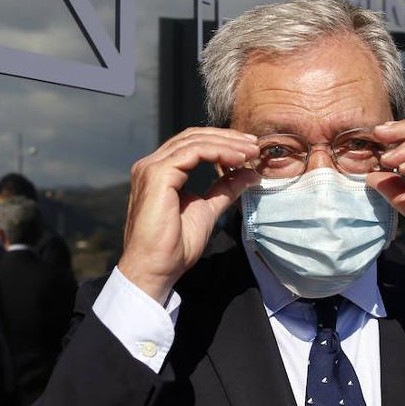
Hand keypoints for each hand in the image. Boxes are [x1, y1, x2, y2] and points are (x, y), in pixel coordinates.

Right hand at [118, 128, 258, 303]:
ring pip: (194, 141)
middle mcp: (150, 165)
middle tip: (254, 144)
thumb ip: (224, 189)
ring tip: (250, 151)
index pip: (191, 145)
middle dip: (227, 138)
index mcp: (158, 173)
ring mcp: (151, 168)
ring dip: (226, 143)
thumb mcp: (206, 211)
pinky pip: (193, 152)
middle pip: (192, 137)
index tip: (248, 150)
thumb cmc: (173, 247)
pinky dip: (218, 152)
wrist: (155, 268)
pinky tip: (237, 159)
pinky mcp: (157, 174)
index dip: (221, 143)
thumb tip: (247, 173)